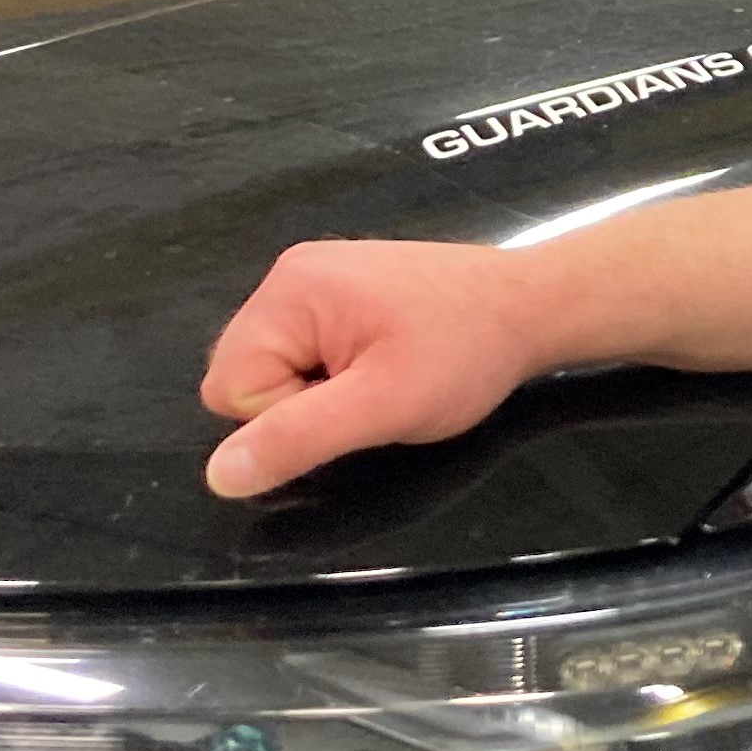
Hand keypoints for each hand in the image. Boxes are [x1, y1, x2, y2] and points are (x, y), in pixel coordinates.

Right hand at [201, 239, 551, 498]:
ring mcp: (316, 280)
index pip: (229, 389)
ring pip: (274, 369)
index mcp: (289, 291)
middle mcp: (291, 275)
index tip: (353, 404)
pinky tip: (384, 364)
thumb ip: (297, 439)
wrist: (532, 306)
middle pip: (244, 376)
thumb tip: (219, 475)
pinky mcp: (341, 293)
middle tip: (369, 394)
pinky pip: (304, 352)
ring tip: (381, 378)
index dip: (287, 418)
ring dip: (320, 391)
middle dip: (299, 403)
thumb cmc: (465, 354)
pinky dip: (336, 373)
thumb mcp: (382, 408)